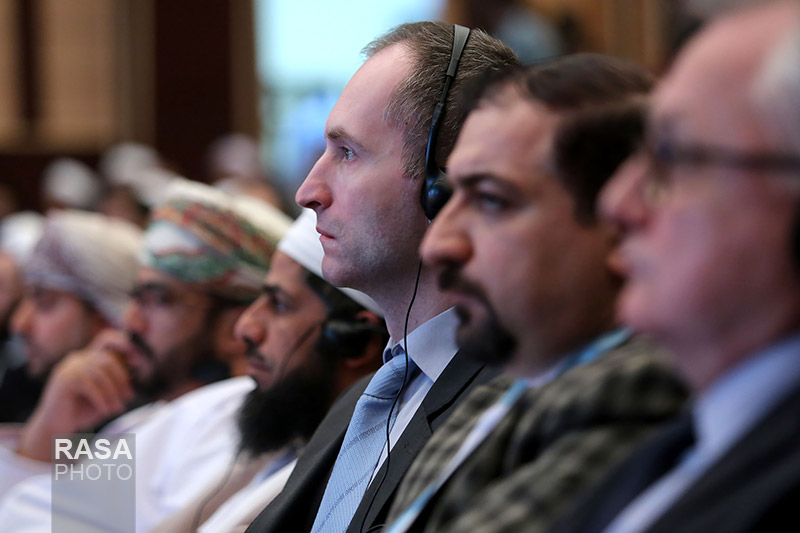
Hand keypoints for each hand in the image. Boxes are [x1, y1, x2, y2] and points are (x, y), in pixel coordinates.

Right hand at [17, 329, 135, 461]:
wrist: (55, 428)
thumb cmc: (83, 410)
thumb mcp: (106, 393)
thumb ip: (118, 378)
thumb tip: (139, 365)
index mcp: (87, 357)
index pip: (106, 338)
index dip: (123, 343)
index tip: (138, 359)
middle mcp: (77, 358)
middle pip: (108, 359)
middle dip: (122, 380)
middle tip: (128, 398)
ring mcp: (69, 368)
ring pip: (101, 374)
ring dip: (113, 394)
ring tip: (117, 409)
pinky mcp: (64, 380)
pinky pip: (90, 386)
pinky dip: (102, 399)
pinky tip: (105, 411)